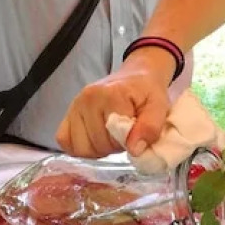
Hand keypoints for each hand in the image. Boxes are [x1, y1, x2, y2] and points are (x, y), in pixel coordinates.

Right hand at [57, 47, 175, 157]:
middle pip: (96, 145)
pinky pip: (65, 141)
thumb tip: (134, 149)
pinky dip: (80, 147)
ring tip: (110, 136)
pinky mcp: (68, 113)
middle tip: (124, 134)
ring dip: (98, 149)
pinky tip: (94, 139)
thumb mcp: (159, 106)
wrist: (136, 75)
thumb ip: (150, 127)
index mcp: (111, 95)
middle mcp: (87, 99)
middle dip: (114, 147)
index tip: (136, 133)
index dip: (128, 143)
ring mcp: (74, 106)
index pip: (115, 138)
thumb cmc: (147, 91)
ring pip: (80, 147)